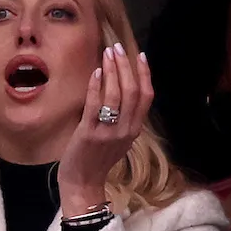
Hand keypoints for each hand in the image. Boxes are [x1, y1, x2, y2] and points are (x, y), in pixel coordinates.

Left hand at [57, 42, 154, 215]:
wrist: (83, 183)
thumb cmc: (97, 160)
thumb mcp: (118, 140)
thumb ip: (124, 119)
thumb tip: (122, 90)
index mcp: (134, 130)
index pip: (147, 97)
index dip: (145, 74)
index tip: (140, 55)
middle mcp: (126, 130)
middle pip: (133, 91)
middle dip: (126, 66)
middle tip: (117, 47)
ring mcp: (108, 132)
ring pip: (116, 95)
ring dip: (112, 71)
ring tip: (107, 54)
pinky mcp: (90, 133)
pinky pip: (95, 105)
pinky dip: (97, 86)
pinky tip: (95, 72)